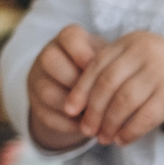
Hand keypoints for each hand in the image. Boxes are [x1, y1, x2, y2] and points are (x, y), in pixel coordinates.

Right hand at [26, 23, 101, 151]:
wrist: (82, 89)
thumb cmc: (105, 69)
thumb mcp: (110, 61)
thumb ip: (113, 65)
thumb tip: (128, 81)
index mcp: (67, 39)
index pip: (69, 36)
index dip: (84, 53)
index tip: (104, 68)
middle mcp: (48, 56)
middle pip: (51, 62)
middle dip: (78, 82)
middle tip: (102, 97)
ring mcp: (37, 80)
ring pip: (48, 91)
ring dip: (75, 107)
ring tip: (99, 117)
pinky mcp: (35, 104)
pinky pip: (47, 115)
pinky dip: (69, 124)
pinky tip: (88, 127)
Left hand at [61, 30, 163, 145]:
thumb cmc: (155, 69)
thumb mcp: (133, 59)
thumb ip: (107, 70)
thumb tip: (73, 105)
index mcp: (132, 42)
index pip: (97, 66)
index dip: (80, 90)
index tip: (70, 110)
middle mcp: (147, 54)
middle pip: (108, 85)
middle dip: (93, 110)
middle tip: (86, 129)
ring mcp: (162, 74)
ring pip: (124, 102)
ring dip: (109, 124)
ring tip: (102, 138)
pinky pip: (144, 117)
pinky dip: (129, 131)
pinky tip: (121, 140)